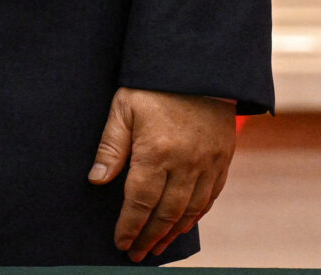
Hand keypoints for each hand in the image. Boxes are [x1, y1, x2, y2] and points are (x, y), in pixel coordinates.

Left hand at [89, 87, 236, 260]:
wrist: (200, 65)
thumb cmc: (154, 85)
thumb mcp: (123, 107)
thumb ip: (111, 146)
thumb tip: (97, 180)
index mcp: (157, 151)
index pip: (141, 200)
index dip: (130, 225)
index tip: (121, 242)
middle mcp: (186, 163)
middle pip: (166, 212)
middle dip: (149, 237)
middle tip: (136, 254)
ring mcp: (208, 163)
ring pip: (190, 210)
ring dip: (172, 233)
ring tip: (156, 247)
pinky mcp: (223, 159)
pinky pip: (210, 197)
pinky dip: (196, 216)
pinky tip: (183, 225)